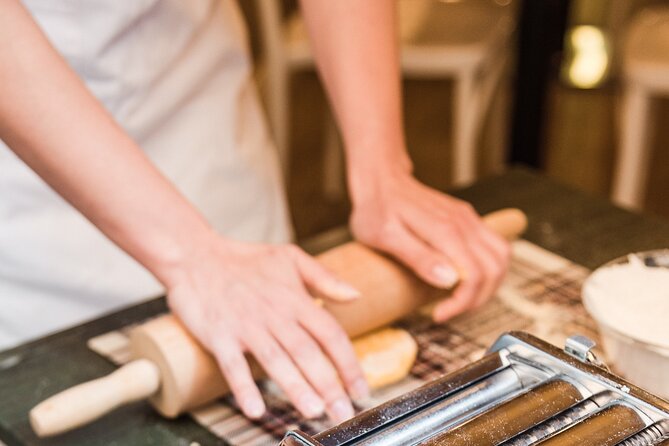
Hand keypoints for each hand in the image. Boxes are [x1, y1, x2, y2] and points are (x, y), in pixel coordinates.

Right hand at [165, 237, 368, 422]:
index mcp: (295, 299)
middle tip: (342, 412)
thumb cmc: (246, 260)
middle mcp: (275, 315)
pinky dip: (244, 387)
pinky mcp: (220, 335)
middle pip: (307, 353)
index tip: (360, 389)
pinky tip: (255, 409)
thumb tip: (356, 295)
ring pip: (276, 361)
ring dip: (295, 387)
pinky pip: (233, 365)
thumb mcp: (290, 258)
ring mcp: (247, 326)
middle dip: (328, 384)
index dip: (348, 363)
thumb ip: (325, 278)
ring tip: (313, 411)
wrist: (197, 256)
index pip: (330, 334)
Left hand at [350, 167, 510, 321]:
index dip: (462, 302)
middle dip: (477, 299)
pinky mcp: (467, 219)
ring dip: (489, 284)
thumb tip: (450, 280)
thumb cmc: (376, 209)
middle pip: (495, 269)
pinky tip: (466, 279)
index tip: (439, 314)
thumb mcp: (385, 237)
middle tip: (450, 310)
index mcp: (446, 230)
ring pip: (501, 257)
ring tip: (461, 299)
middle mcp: (464, 223)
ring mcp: (468, 219)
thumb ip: (418, 257)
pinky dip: (489, 268)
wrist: (380, 180)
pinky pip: (494, 246)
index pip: (475, 275)